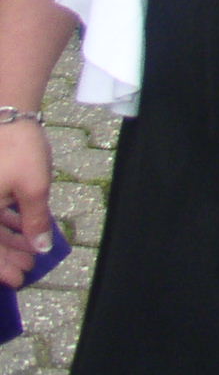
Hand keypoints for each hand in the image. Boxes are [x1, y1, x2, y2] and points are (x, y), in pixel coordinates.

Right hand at [0, 122, 52, 287]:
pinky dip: (5, 222)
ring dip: (8, 240)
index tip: (18, 280)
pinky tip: (25, 227)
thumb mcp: (33, 188)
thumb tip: (39, 248)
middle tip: (28, 268)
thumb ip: (35, 221)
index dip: (1, 269)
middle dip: (6, 257)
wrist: (7, 112)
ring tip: (31, 249)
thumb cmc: (18, 149)